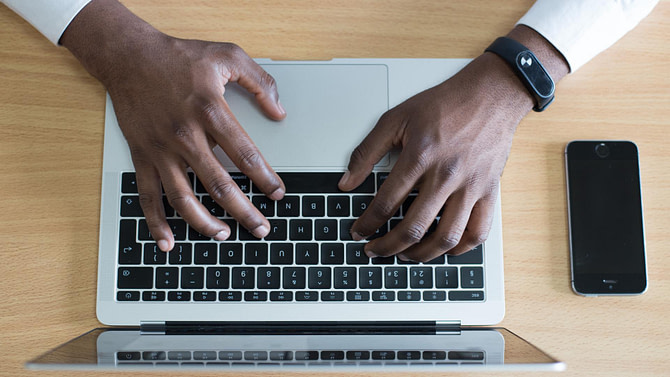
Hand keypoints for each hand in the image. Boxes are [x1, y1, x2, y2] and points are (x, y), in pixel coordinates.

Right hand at [61, 0, 285, 250]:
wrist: (129, 56)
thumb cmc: (179, 56)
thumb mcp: (227, 55)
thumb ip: (259, 82)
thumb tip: (279, 111)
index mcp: (210, 111)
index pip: (245, 154)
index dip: (265, 178)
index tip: (278, 193)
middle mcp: (185, 135)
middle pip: (219, 184)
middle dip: (244, 211)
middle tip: (261, 229)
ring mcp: (161, 150)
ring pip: (183, 197)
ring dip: (204, 223)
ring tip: (225, 236)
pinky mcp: (142, 156)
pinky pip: (148, 195)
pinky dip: (156, 222)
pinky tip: (168, 241)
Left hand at [339, 53, 533, 261]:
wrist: (491, 95)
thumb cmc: (444, 105)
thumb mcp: (395, 118)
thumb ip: (367, 152)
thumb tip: (346, 181)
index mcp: (420, 157)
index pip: (385, 203)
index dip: (367, 223)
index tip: (358, 232)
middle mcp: (446, 175)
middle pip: (413, 227)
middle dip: (387, 246)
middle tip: (375, 250)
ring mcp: (471, 186)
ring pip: (446, 237)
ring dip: (421, 254)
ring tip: (406, 255)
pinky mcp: (490, 192)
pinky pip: (478, 232)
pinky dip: (460, 249)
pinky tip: (444, 249)